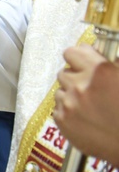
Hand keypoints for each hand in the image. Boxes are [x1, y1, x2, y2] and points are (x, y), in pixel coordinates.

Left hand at [54, 44, 118, 166]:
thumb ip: (112, 63)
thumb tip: (99, 51)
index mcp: (100, 71)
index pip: (72, 53)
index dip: (79, 57)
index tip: (83, 61)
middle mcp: (80, 85)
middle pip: (64, 72)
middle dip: (76, 77)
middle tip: (90, 88)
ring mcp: (69, 104)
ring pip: (60, 90)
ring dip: (71, 95)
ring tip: (90, 105)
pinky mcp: (62, 120)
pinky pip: (58, 107)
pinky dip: (68, 110)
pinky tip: (85, 117)